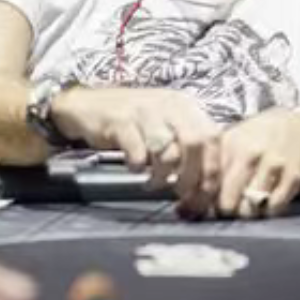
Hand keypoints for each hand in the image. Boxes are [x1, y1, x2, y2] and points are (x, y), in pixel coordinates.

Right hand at [53, 87, 220, 206]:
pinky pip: (138, 153)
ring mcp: (145, 111)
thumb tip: (205, 183)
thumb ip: (186, 144)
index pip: (213, 138)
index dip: (212, 170)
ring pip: (169, 152)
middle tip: (180, 194)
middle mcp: (169, 104)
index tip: (204, 195)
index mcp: (185, 105)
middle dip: (192, 177)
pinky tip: (134, 168)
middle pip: (196, 144)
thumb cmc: (131, 121)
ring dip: (163, 176)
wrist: (86, 105)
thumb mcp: (164, 123)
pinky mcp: (121, 121)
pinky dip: (138, 168)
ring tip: (154, 182)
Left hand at [216, 108, 299, 218]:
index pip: (208, 186)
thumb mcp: (231, 140)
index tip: (207, 206)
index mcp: (229, 145)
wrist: (298, 123)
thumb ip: (214, 165)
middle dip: (226, 211)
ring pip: (250, 209)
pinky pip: (274, 208)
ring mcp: (273, 165)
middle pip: (228, 203)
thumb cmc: (258, 135)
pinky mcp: (293, 176)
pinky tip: (266, 203)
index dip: (205, 202)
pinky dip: (268, 211)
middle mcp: (250, 154)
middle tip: (230, 209)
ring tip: (248, 206)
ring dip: (247, 213)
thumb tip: (195, 199)